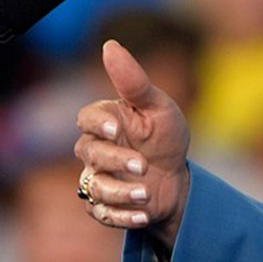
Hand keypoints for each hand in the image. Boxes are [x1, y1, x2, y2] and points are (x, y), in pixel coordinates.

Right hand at [74, 40, 192, 246]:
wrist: (177, 179)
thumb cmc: (164, 137)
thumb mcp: (158, 106)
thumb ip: (133, 81)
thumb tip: (110, 45)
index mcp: (105, 121)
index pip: (86, 118)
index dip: (98, 124)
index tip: (117, 129)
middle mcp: (95, 149)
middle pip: (90, 153)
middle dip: (116, 161)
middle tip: (143, 167)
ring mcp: (97, 178)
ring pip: (94, 186)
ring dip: (120, 192)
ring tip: (145, 193)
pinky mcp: (103, 206)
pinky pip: (102, 213)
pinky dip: (122, 216)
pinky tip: (143, 213)